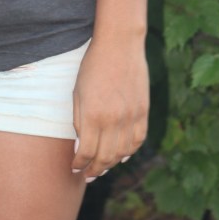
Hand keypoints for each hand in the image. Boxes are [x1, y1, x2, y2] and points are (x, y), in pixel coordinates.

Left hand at [71, 37, 148, 180]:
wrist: (119, 44)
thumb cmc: (92, 66)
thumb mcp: (77, 92)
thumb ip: (79, 121)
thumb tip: (80, 148)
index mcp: (93, 115)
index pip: (86, 153)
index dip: (79, 164)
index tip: (74, 168)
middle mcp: (114, 120)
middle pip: (105, 157)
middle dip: (95, 170)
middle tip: (88, 175)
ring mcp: (131, 117)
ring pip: (122, 153)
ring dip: (111, 164)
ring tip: (102, 167)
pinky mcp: (144, 111)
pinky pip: (138, 140)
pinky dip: (130, 151)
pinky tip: (122, 155)